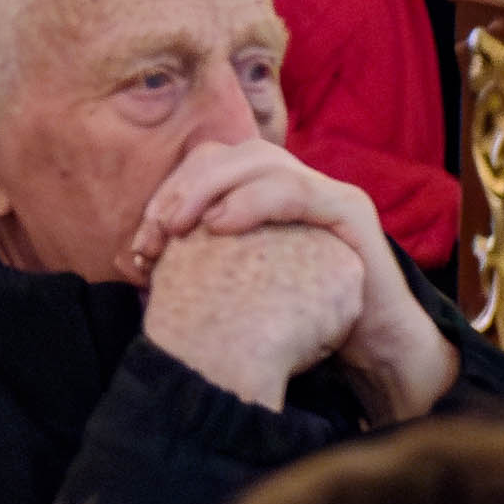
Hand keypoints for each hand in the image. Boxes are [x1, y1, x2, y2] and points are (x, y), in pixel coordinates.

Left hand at [126, 140, 462, 424]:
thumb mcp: (238, 286)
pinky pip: (296, 190)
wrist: (373, 349)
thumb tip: (130, 261)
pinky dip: (254, 201)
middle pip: (229, 155)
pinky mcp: (350, 211)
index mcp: (265, 194)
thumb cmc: (301, 321)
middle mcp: (296, 182)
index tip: (140, 239)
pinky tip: (221, 225)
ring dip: (210, 188)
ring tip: (180, 227)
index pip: (209, 165)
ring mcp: (326, 191)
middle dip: (183, 188)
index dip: (170, 192)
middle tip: (155, 231)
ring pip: (261, 161)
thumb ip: (194, 265)